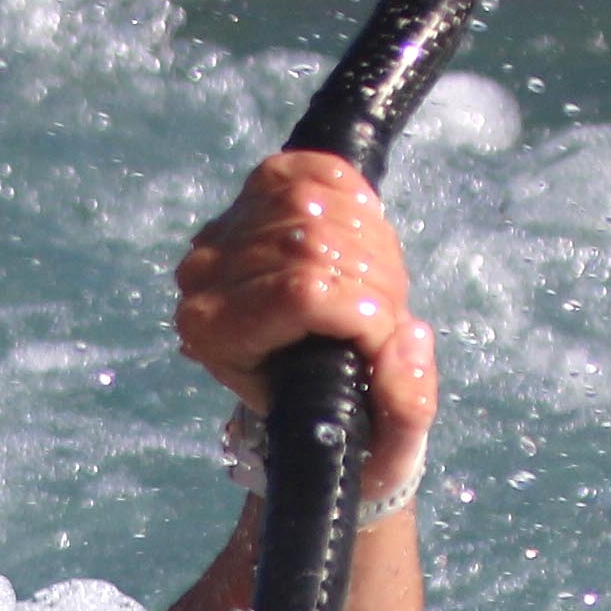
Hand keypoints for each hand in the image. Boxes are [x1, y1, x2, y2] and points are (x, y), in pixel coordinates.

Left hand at [176, 151, 440, 509]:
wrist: (304, 381)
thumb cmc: (337, 415)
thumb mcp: (378, 440)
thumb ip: (404, 407)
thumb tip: (408, 339)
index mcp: (214, 337)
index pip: (301, 293)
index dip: (362, 310)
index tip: (383, 338)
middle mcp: (202, 277)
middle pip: (314, 246)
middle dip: (376, 280)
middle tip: (388, 316)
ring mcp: (226, 229)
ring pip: (318, 206)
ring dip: (375, 245)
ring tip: (381, 286)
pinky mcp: (253, 192)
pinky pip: (315, 170)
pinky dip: (356, 198)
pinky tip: (365, 234)